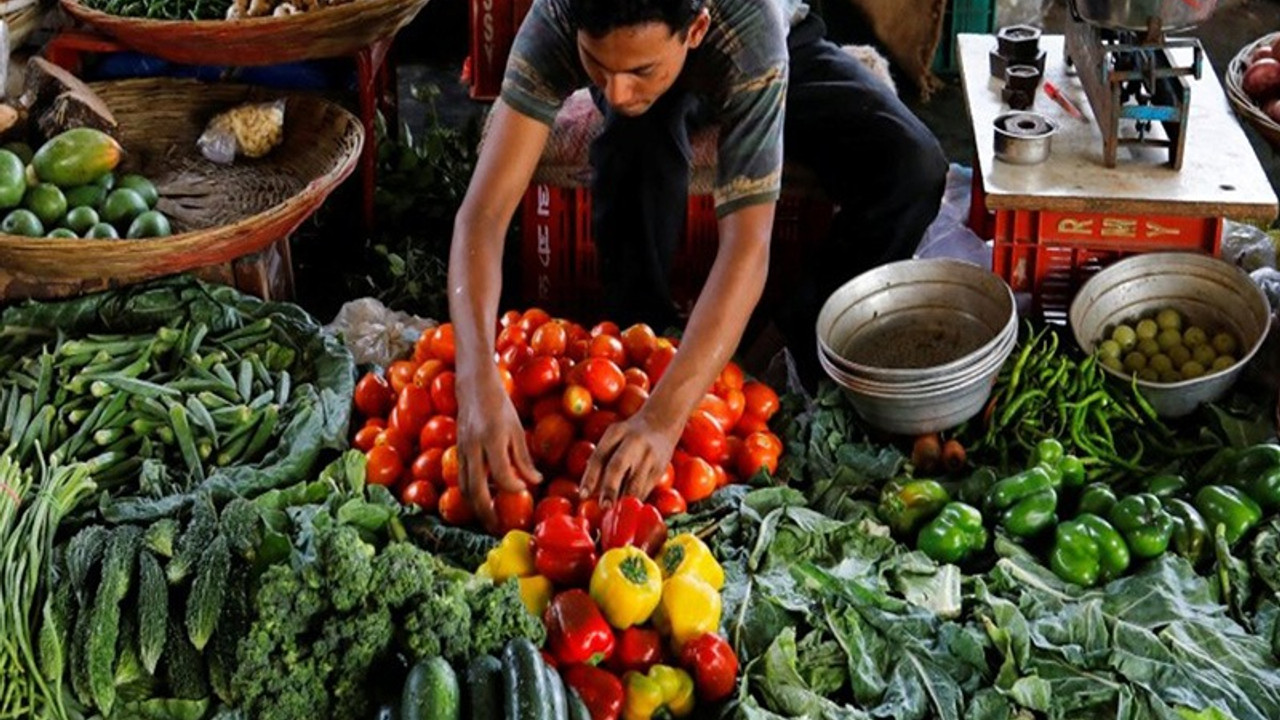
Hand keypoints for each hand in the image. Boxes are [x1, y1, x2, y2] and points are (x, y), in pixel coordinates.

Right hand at [455, 370, 542, 531]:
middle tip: (498, 528)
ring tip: (489, 520)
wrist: (473, 386)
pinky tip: (481, 501)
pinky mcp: (456, 452)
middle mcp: (473, 447)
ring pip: (464, 487)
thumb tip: (536, 482)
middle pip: (476, 489)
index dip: (513, 487)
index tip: (524, 492)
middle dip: (486, 513)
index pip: (502, 473)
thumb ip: (524, 458)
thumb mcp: (516, 429)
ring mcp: (461, 450)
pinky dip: (470, 494)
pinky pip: (461, 479)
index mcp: (492, 438)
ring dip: (475, 507)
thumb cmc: (500, 405)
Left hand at [580, 408, 678, 504]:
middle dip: (609, 489)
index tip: (583, 495)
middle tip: (603, 506)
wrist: (662, 424)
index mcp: (616, 432)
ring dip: (623, 499)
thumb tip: (589, 491)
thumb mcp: (613, 437)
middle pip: (617, 467)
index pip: (599, 456)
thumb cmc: (629, 434)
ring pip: (634, 482)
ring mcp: (649, 456)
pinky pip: (645, 489)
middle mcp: (633, 442)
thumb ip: (601, 458)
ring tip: (615, 512)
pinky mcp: (659, 469)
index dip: (590, 477)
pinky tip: (628, 507)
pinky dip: (635, 499)